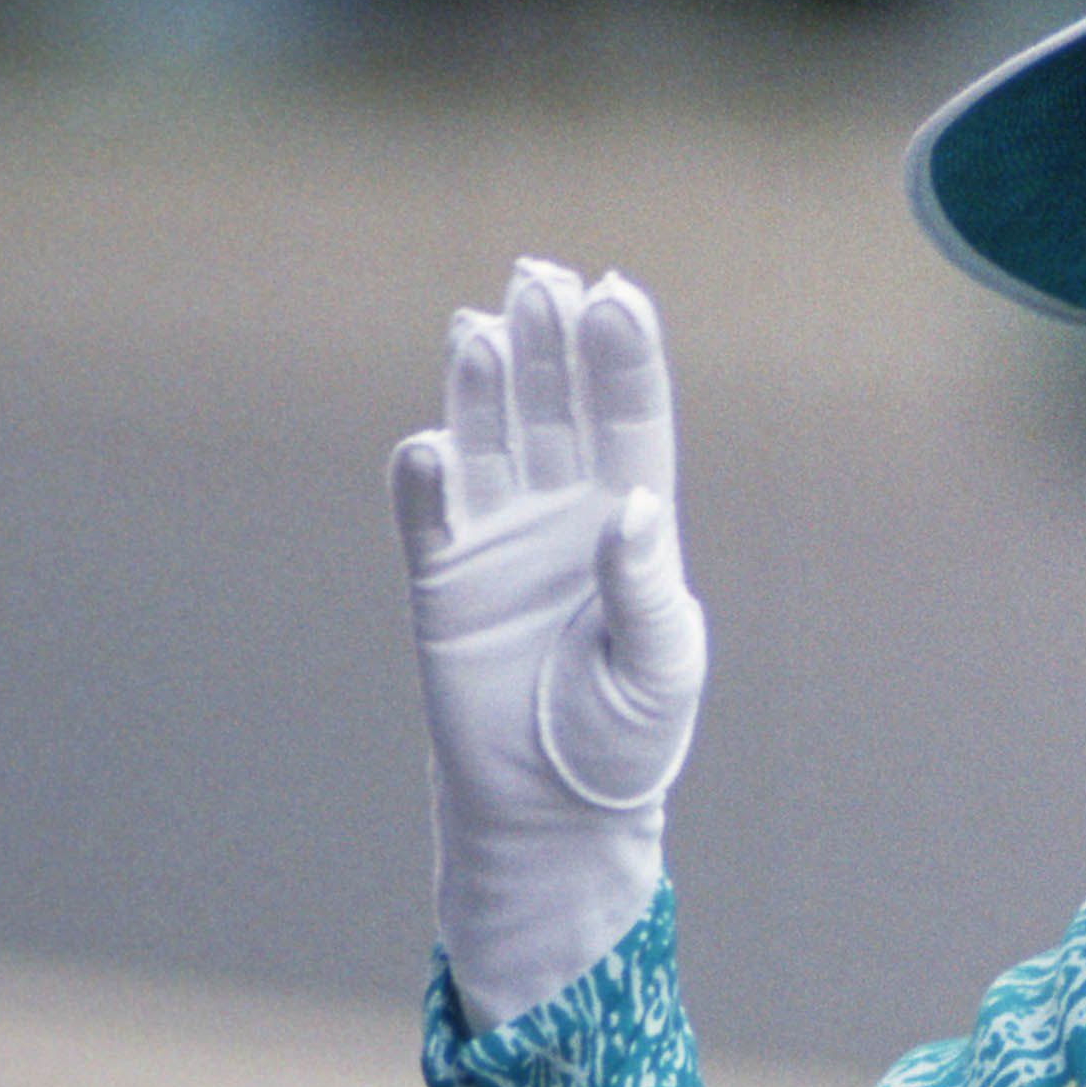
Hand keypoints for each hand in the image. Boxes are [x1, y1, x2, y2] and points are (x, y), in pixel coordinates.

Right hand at [391, 261, 708, 1030]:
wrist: (553, 808)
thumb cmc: (626, 740)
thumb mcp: (660, 672)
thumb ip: (647, 591)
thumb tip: (631, 510)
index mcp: (634, 526)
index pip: (632, 422)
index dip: (624, 358)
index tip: (617, 296)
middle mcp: (565, 514)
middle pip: (557, 407)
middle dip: (551, 344)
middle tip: (540, 278)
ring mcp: (500, 539)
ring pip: (490, 438)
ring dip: (484, 384)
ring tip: (482, 325)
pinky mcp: (442, 578)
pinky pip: (429, 513)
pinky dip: (426, 478)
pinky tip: (430, 444)